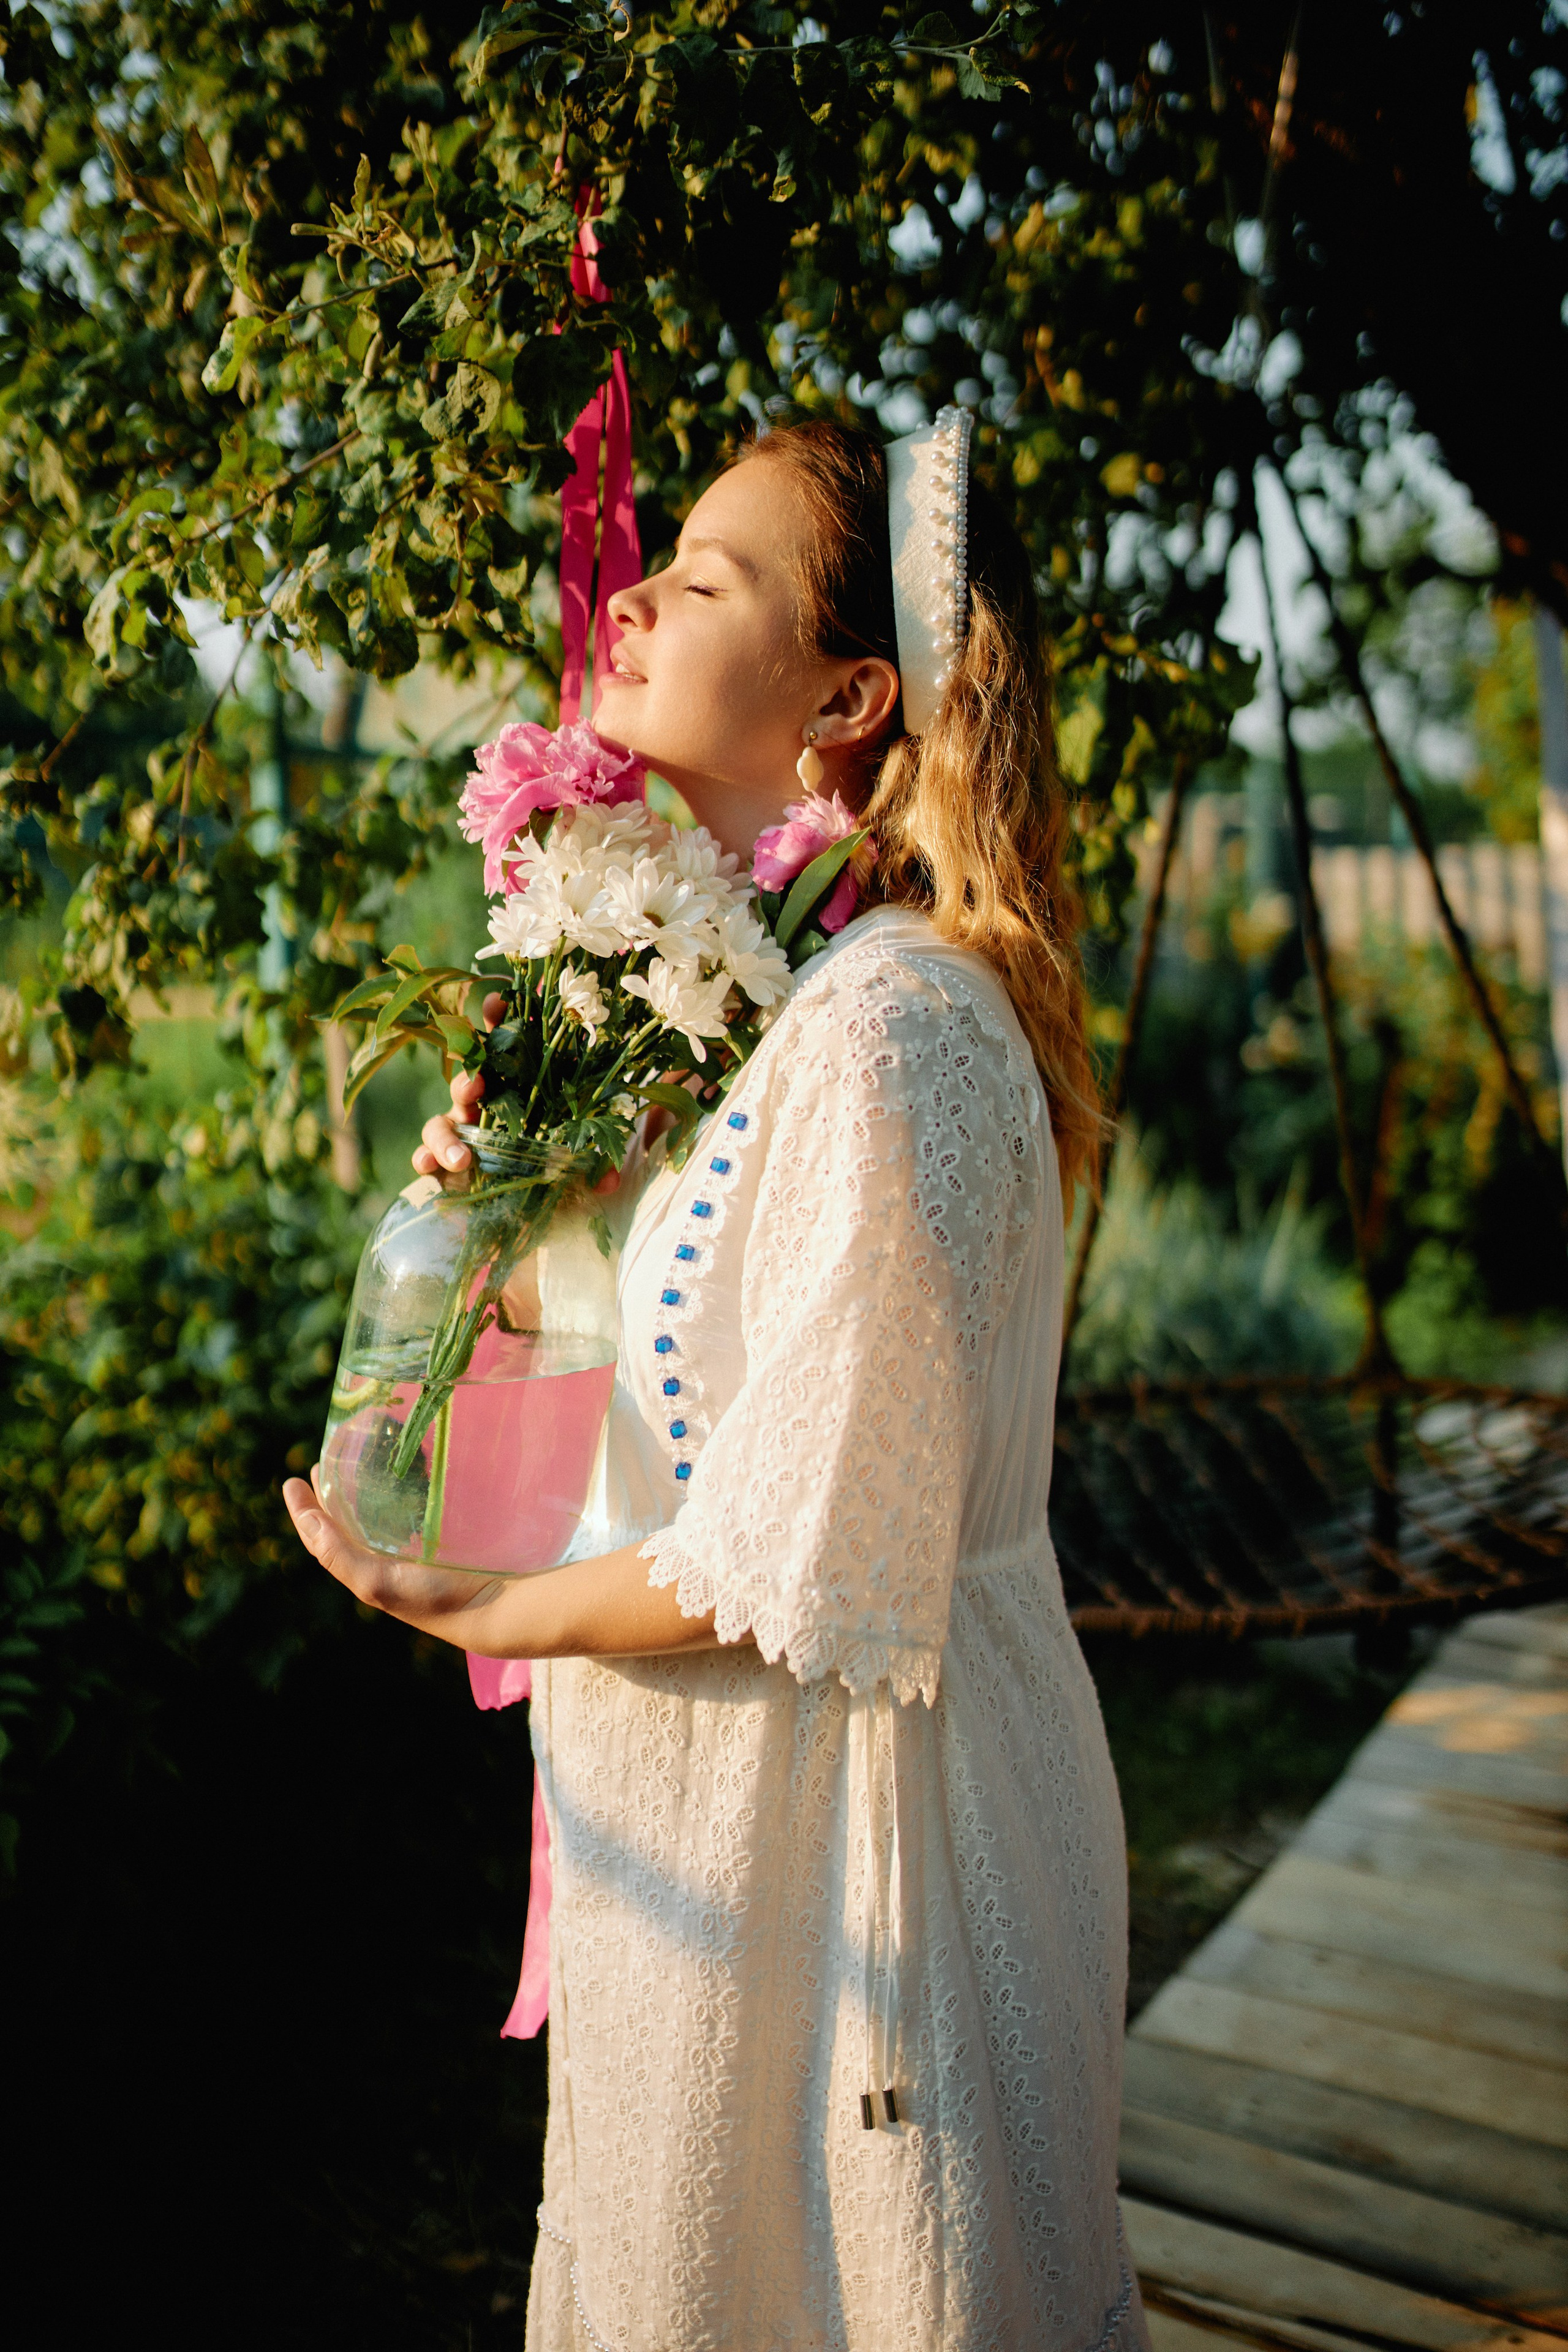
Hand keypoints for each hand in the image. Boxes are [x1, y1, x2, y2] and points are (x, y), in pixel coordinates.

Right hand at [282, 1472, 729, 1659]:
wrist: (545, 1612)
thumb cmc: (551, 1567)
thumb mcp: (536, 1513)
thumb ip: (545, 1476)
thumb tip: (574, 1405)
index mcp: (445, 1563)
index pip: (399, 1533)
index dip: (371, 1505)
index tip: (357, 1469)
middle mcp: (418, 1581)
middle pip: (363, 1541)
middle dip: (333, 1509)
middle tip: (314, 1472)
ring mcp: (401, 1591)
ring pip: (345, 1552)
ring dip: (317, 1522)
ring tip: (297, 1488)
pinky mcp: (394, 1593)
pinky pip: (348, 1565)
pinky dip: (325, 1539)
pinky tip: (308, 1511)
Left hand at [283, 1469, 504, 1630]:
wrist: (491, 1606)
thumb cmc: (433, 1599)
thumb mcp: (377, 1581)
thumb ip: (338, 1554)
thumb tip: (307, 1521)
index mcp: (364, 1571)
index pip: (322, 1538)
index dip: (304, 1510)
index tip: (293, 1479)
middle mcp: (383, 1561)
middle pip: (345, 1524)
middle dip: (328, 1497)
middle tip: (322, 1464)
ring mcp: (411, 1551)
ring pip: (375, 1517)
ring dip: (360, 1493)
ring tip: (355, 1466)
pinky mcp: (438, 1540)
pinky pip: (407, 1514)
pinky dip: (396, 1495)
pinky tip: (404, 1479)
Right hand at [411, 987, 619, 1193]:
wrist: (523, 1216)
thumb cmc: (549, 1173)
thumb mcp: (579, 1167)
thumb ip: (593, 1167)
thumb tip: (609, 1181)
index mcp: (518, 1092)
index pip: (507, 1046)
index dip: (500, 1020)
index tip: (499, 1002)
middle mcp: (485, 1108)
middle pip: (469, 1079)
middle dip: (468, 1075)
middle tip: (478, 1082)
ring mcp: (461, 1134)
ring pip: (441, 1121)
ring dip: (446, 1133)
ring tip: (462, 1156)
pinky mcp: (443, 1165)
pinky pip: (426, 1155)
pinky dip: (425, 1158)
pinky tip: (428, 1165)